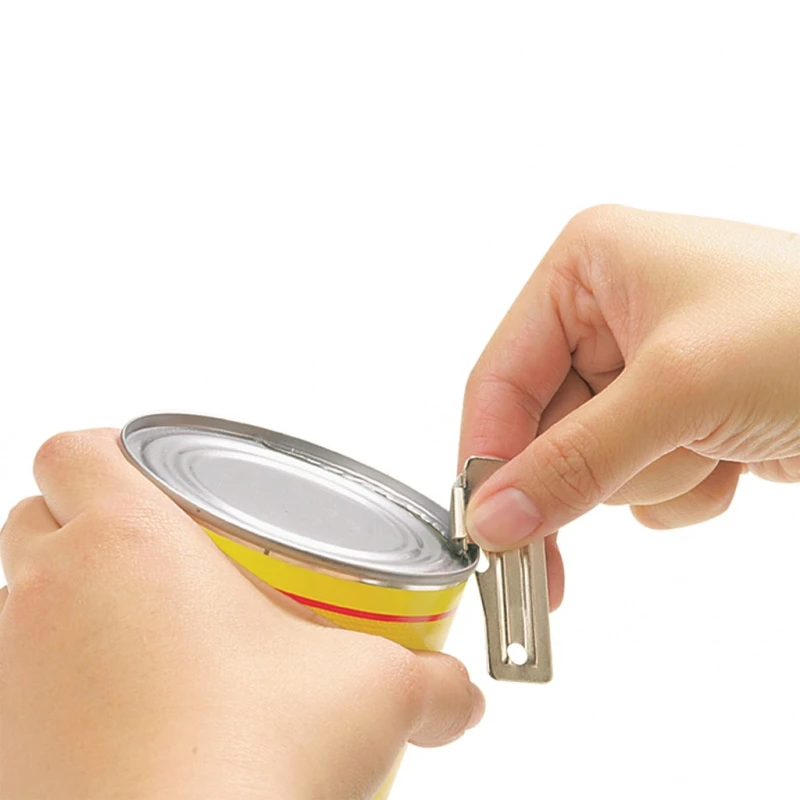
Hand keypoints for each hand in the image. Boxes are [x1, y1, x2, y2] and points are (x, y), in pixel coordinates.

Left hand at [0, 430, 482, 799]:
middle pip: (39, 516)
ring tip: (160, 637)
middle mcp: (48, 597)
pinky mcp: (6, 747)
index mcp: (127, 542)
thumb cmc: (244, 763)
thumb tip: (458, 695)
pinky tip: (139, 713)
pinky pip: (21, 682)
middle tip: (172, 556)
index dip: (110, 451)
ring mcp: (13, 674)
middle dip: (92, 522)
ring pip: (24, 597)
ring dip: (78, 601)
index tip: (161, 482)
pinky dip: (66, 679)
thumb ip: (431, 683)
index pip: (75, 450)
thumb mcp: (368, 697)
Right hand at [460, 206, 799, 608]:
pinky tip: (734, 457)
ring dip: (652, 477)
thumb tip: (493, 519)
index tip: (483, 532)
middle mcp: (607, 314)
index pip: (500, 377)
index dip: (487, 458)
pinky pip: (641, 480)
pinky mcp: (680, 416)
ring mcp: (645, 370)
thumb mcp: (678, 390)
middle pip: (544, 430)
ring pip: (593, 465)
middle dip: (583, 478)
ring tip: (713, 449)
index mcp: (587, 270)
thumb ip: (575, 460)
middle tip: (549, 561)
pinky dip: (685, 487)